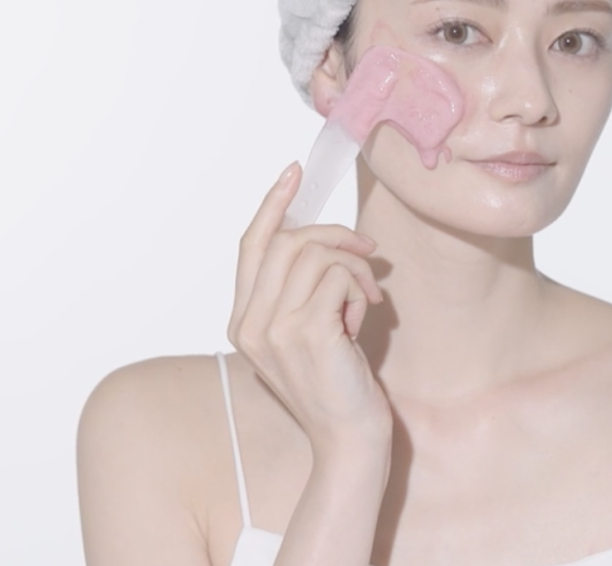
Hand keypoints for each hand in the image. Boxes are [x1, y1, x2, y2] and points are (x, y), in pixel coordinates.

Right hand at [227, 162, 391, 455]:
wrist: (349, 438)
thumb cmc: (337, 384)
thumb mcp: (308, 330)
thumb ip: (300, 290)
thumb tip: (321, 238)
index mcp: (243, 321)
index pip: (251, 246)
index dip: (272, 205)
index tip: (292, 173)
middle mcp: (250, 324)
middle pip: (288, 241)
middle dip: (335, 234)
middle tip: (367, 250)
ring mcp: (275, 329)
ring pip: (315, 254)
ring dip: (354, 266)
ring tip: (367, 296)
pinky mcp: (307, 333)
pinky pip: (338, 277)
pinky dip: (359, 287)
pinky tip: (366, 315)